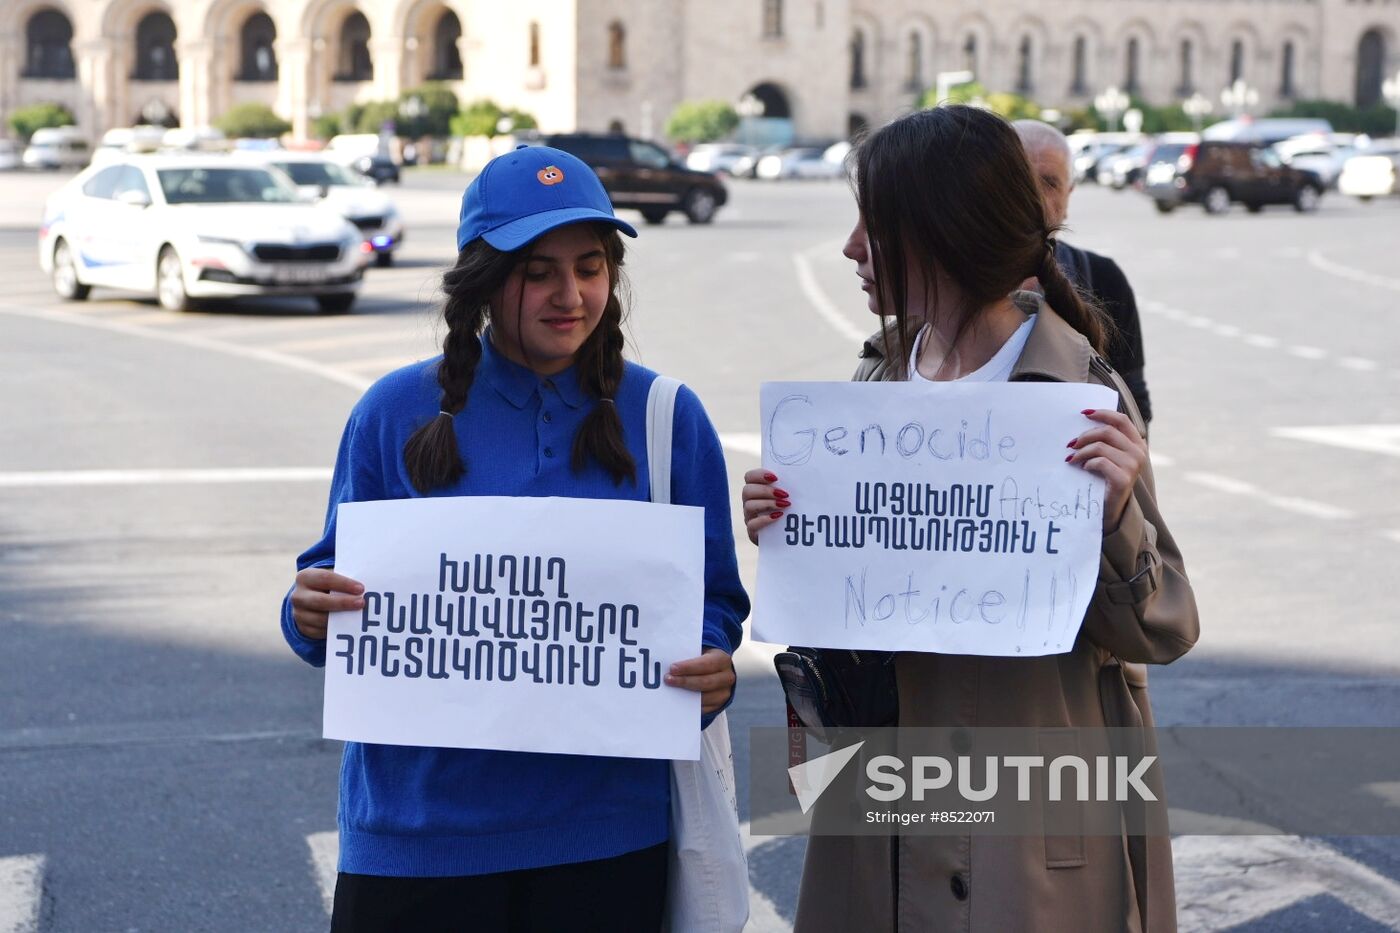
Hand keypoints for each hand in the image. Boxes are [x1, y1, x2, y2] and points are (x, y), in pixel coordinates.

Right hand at [290, 567, 364, 639]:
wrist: (309, 600)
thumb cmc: (328, 585)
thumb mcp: (333, 577)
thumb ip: (345, 578)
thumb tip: (367, 586)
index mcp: (305, 577)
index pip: (325, 578)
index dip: (343, 583)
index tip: (361, 588)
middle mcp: (298, 596)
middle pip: (320, 601)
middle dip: (342, 603)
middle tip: (361, 603)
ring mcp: (299, 614)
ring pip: (320, 619)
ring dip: (340, 619)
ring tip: (358, 616)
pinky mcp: (304, 628)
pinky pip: (320, 632)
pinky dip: (335, 630)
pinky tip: (348, 626)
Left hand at [666, 648, 735, 713]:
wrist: (716, 672)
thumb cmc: (702, 661)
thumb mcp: (699, 654)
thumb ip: (687, 656)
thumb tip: (668, 663)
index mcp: (722, 659)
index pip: (706, 664)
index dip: (689, 667)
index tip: (672, 668)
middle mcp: (727, 677)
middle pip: (705, 682)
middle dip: (685, 681)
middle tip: (668, 679)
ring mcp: (724, 693)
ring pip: (705, 697)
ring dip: (686, 695)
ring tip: (671, 691)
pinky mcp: (719, 705)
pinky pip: (704, 709)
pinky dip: (690, 705)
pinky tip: (678, 700)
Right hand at [741, 468, 790, 544]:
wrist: (792, 536)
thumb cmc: (794, 510)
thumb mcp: (794, 494)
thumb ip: (795, 482)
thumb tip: (810, 468)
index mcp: (757, 489)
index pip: (749, 477)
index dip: (759, 475)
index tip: (776, 477)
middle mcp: (750, 501)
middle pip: (747, 491)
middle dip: (766, 490)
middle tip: (784, 494)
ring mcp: (750, 517)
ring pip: (749, 506)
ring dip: (767, 503)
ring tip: (785, 505)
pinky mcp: (752, 532)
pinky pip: (752, 524)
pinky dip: (764, 519)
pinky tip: (778, 517)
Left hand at [1066, 409, 1147, 531]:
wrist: (1109, 510)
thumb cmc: (1104, 479)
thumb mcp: (1108, 456)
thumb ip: (1104, 441)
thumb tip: (1083, 420)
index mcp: (1137, 444)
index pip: (1122, 420)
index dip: (1103, 413)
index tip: (1084, 413)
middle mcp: (1139, 453)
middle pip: (1107, 431)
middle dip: (1085, 436)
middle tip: (1070, 444)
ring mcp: (1133, 466)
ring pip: (1100, 446)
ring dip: (1081, 451)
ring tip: (1072, 458)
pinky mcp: (1123, 479)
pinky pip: (1100, 462)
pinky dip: (1087, 463)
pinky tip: (1083, 469)